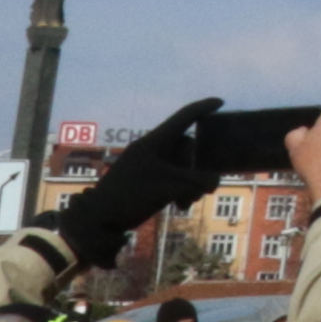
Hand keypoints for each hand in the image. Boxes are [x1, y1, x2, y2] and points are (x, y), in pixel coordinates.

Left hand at [42, 101, 229, 256]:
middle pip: (188, 148)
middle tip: (203, 187)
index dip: (202, 108)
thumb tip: (215, 181)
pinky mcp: (151, 181)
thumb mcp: (170, 186)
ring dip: (191, 183)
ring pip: (184, 166)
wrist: (100, 219)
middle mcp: (154, 150)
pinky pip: (176, 179)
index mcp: (154, 142)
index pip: (182, 118)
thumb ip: (198, 181)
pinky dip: (182, 190)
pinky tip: (180, 204)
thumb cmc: (132, 195)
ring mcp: (152, 166)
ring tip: (188, 201)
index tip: (220, 102)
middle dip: (198, 167)